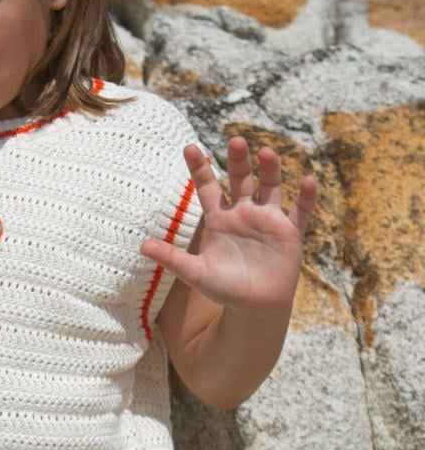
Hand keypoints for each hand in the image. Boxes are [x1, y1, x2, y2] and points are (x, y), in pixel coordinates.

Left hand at [142, 138, 317, 313]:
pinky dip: (306, 197)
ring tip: (266, 152)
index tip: (190, 147)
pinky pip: (301, 211)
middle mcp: (244, 213)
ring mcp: (268, 220)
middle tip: (235, 141)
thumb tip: (142, 246)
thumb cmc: (224, 289)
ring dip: (270, 170)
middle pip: (241, 179)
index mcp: (220, 219)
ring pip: (271, 187)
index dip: (200, 168)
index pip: (208, 187)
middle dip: (238, 161)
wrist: (254, 308)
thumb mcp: (196, 273)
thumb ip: (172, 258)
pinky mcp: (290, 233)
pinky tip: (307, 180)